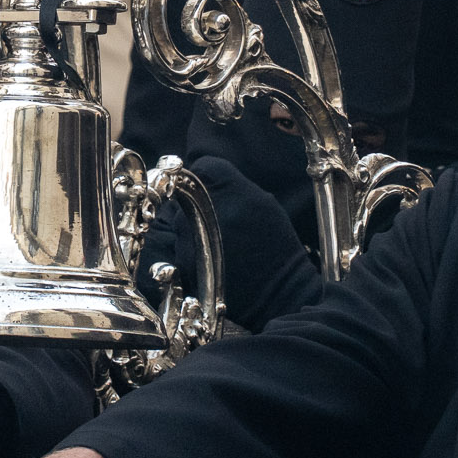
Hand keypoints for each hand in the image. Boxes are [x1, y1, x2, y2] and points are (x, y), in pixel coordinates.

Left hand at [181, 155, 316, 313]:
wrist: (278, 292)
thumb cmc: (275, 248)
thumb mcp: (263, 204)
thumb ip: (232, 183)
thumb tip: (204, 171)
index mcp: (232, 190)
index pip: (203, 165)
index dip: (207, 175)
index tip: (213, 187)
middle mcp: (207, 208)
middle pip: (187, 190)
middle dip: (197, 201)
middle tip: (217, 219)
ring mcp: (191, 234)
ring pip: (179, 217)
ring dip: (191, 224)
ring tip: (216, 243)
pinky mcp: (183, 259)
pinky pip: (179, 243)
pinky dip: (191, 247)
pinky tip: (212, 258)